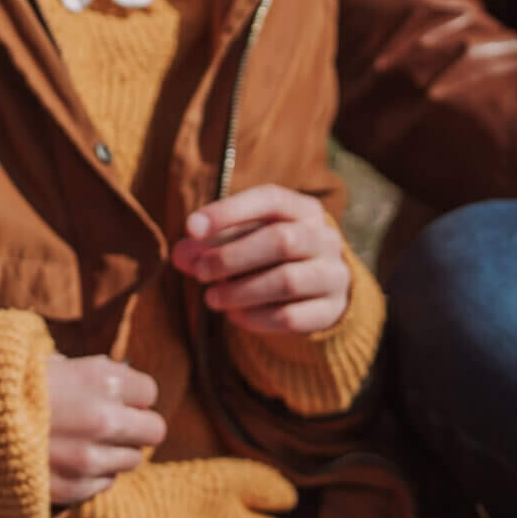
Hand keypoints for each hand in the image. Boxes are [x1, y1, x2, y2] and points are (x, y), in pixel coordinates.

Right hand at [45, 353, 164, 504]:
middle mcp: (103, 421)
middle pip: (152, 431)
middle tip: (108, 422)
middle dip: (134, 425)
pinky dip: (89, 474)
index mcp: (100, 380)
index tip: (113, 394)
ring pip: (129, 461)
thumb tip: (115, 379)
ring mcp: (89, 460)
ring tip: (78, 441)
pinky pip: (102, 484)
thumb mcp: (41, 359)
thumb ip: (84, 370)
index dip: (131, 393)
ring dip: (111, 451)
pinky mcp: (72, 489)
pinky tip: (62, 460)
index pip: (149, 392)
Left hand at [171, 185, 351, 335]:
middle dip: (232, 257)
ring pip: (287, 281)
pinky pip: (292, 316)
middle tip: (200, 271)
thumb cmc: (267, 255)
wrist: (316, 291)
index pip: (270, 199)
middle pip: (282, 241)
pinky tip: (234, 316)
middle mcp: (325, 238)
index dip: (229, 211)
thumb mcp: (240, 241)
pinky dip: (256, 318)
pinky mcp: (332, 310)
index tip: (191, 228)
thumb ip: (208, 245)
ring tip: (211, 298)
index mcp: (303, 210)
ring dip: (240, 291)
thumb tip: (182, 255)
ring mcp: (334, 275)